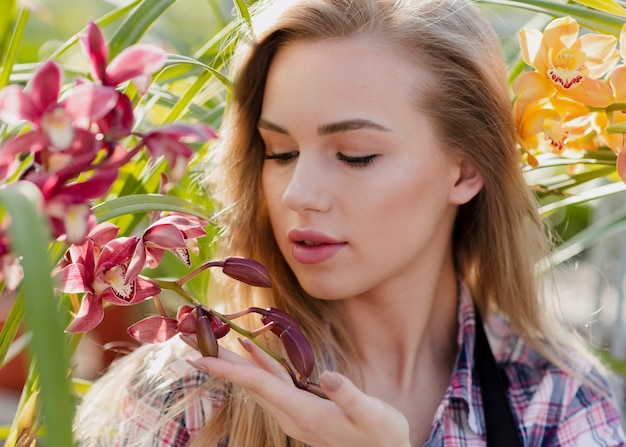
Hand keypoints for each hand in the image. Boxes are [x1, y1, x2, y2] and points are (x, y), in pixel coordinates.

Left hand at [187, 337, 410, 446]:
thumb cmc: (381, 434)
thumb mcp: (372, 414)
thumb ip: (348, 395)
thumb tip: (327, 376)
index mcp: (304, 414)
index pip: (260, 387)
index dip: (230, 370)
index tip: (200, 358)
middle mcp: (291, 414)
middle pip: (248, 382)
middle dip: (218, 360)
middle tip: (189, 339)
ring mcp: (293, 412)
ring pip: (256, 381)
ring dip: (231, 360)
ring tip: (209, 340)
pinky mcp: (299, 407)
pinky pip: (270, 382)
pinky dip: (257, 363)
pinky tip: (249, 348)